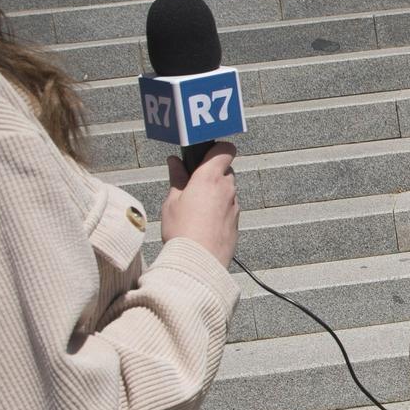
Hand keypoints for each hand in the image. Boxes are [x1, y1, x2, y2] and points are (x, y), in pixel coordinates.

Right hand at [162, 141, 239, 267]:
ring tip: (195, 206)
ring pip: (227, 190)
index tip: (204, 153)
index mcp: (210, 178)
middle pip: (225, 170)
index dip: (217, 148)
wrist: (199, 262)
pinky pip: (229, 207)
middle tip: (192, 183)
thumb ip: (177, 178)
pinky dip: (219, 208)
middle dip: (211, 173)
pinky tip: (203, 222)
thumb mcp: (172, 202)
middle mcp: (227, 188)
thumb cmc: (182, 231)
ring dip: (215, 192)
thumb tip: (175, 162)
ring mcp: (234, 205)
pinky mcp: (236, 221)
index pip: (225, 149)